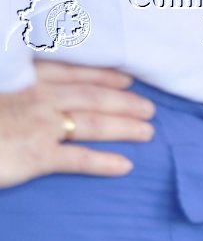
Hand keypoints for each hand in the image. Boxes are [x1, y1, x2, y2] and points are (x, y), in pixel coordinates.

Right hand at [0, 62, 154, 187]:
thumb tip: (43, 90)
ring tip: (148, 132)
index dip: (103, 75)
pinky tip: (126, 166)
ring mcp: (39, 127)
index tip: (127, 78)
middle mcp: (37, 99)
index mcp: (25, 80)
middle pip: (91, 97)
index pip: (72, 74)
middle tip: (150, 108)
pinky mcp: (37, 156)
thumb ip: (19, 85)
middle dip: (124, 101)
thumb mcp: (1, 90)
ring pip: (92, 124)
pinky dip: (104, 163)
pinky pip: (78, 159)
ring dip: (124, 127)